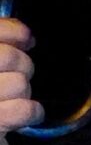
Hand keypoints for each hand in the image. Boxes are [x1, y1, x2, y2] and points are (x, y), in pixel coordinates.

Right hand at [0, 18, 35, 144]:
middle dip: (22, 65)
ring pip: (19, 84)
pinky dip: (32, 112)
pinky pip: (24, 110)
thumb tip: (26, 35)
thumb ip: (1, 43)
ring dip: (23, 92)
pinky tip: (26, 113)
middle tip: (17, 75)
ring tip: (10, 99)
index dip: (13, 31)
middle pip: (9, 58)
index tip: (26, 39)